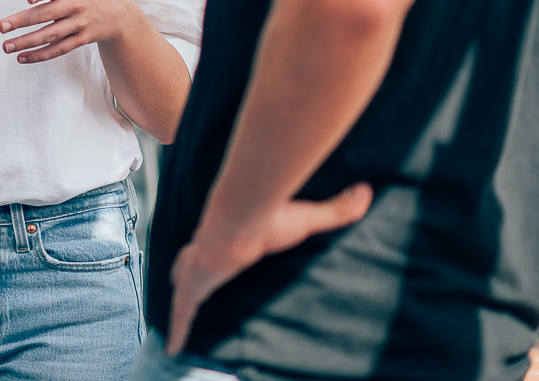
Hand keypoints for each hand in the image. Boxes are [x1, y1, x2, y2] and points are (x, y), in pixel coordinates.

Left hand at [0, 0, 141, 61]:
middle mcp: (76, 4)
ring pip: (51, 35)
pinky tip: (22, 57)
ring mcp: (80, 23)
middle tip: (1, 27)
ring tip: (6, 46)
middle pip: (47, 14)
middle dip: (23, 21)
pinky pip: (59, 49)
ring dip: (27, 42)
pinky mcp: (82, 39)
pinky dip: (41, 55)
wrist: (118, 11)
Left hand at [166, 183, 370, 353]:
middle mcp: (206, 253)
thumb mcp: (307, 217)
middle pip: (191, 263)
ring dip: (181, 299)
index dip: (215, 250)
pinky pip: (181, 313)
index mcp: (228, 237)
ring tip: (177, 315)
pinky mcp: (192, 287)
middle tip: (190, 281)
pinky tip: (172, 347)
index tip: (216, 256)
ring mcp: (195, 270)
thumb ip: (335, 209)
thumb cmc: (268, 218)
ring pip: (183, 288)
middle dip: (189, 271)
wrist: (238, 220)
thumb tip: (366, 191)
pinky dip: (177, 329)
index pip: (217, 244)